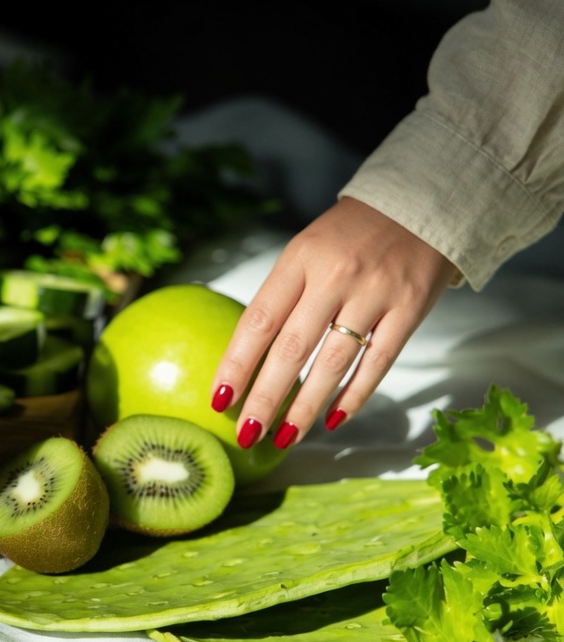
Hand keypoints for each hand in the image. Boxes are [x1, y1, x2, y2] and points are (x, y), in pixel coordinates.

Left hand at [210, 196, 456, 448]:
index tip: (220, 399)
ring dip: (305, 406)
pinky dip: (355, 394)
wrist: (420, 203)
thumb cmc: (349, 236)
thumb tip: (248, 359)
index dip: (237, 363)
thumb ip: (281, 297)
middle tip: (246, 433)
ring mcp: (375, 293)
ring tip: (284, 437)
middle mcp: (334, 276)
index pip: (259, 320)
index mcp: (299, 260)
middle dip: (266, 397)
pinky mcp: (410, 308)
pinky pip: (378, 361)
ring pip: (333, 362)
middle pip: (291, 348)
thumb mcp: (305, 250)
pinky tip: (333, 419)